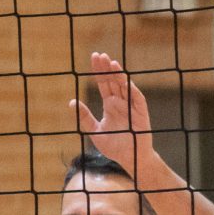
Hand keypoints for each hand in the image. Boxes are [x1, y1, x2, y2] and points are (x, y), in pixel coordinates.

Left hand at [71, 51, 158, 177]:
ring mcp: (131, 106)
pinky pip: (136, 97)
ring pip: (124, 86)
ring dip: (118, 74)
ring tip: (111, 62)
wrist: (129, 159)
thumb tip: (72, 102)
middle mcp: (121, 102)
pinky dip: (130, 87)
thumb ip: (84, 117)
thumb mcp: (94, 131)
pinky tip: (123, 78)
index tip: (93, 58)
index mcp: (110, 104)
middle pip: (113, 81)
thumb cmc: (114, 146)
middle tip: (100, 55)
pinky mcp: (141, 113)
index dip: (98, 71)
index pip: (103, 83)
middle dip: (107, 68)